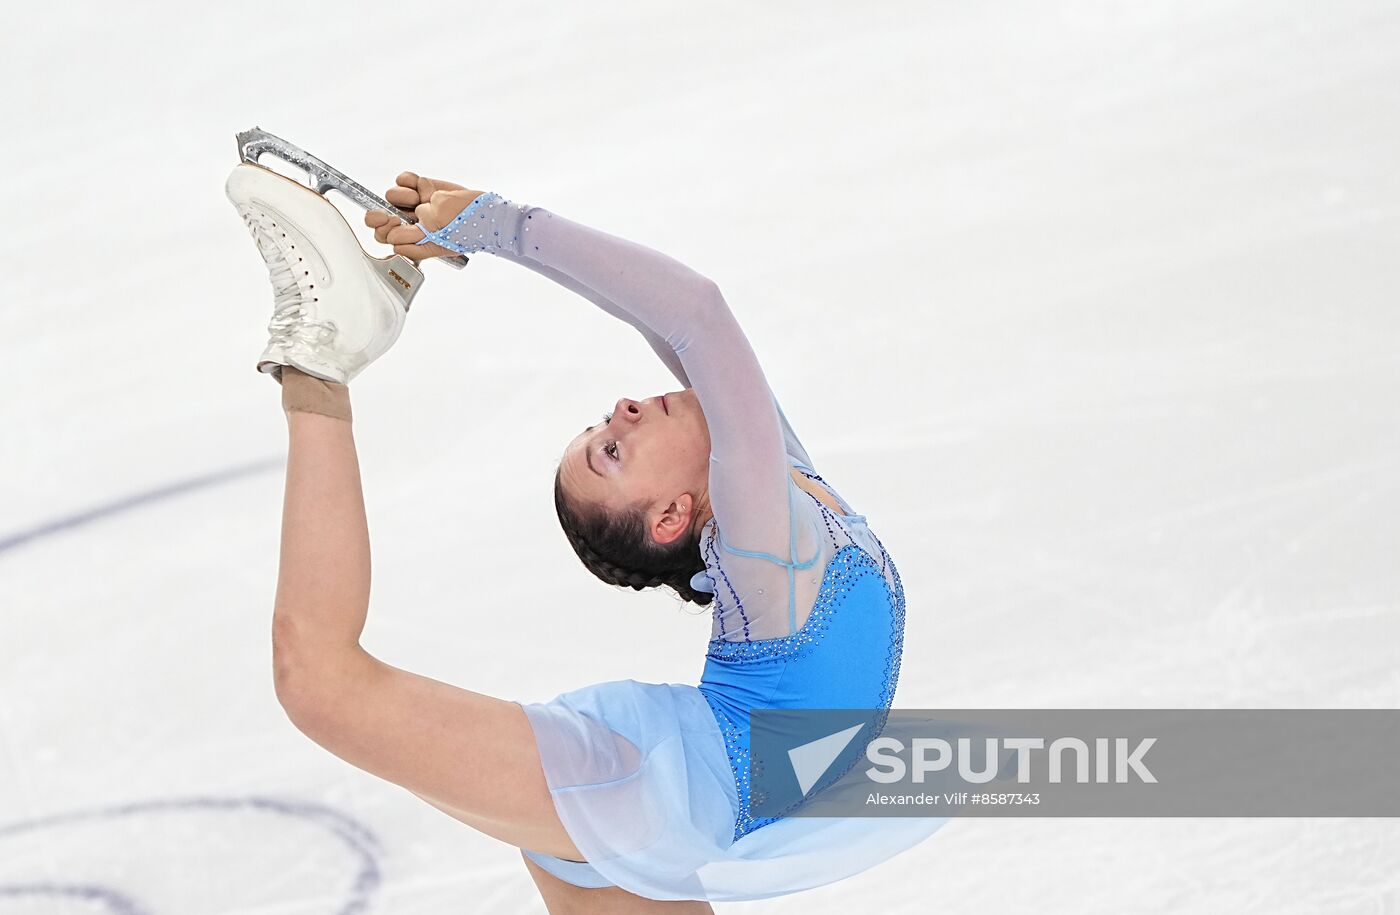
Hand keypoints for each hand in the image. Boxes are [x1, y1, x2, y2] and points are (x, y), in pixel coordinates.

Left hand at [364, 172, 483, 261]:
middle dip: (380, 215)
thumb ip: (413, 246)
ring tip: (418, 198)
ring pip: (392, 196)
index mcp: (411, 240)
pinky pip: (404, 180)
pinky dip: (407, 181)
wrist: (486, 212)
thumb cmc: (466, 232)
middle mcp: (410, 223)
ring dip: (402, 196)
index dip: (383, 229)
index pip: (384, 236)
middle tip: (394, 214)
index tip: (395, 223)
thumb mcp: (438, 244)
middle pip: (380, 217)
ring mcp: (415, 204)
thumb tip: (392, 242)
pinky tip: (419, 186)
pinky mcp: (422, 187)